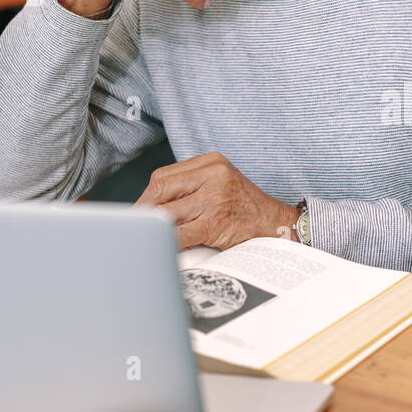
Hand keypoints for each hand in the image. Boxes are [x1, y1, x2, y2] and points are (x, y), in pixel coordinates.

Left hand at [135, 152, 299, 249]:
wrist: (277, 226)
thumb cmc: (246, 210)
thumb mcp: (221, 185)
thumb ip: (192, 188)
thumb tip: (151, 208)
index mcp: (212, 162)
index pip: (164, 176)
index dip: (146, 197)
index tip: (137, 214)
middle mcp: (213, 174)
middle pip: (160, 189)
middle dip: (142, 211)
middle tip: (133, 229)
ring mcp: (215, 197)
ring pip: (167, 212)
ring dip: (151, 229)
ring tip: (143, 240)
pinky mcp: (216, 220)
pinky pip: (180, 234)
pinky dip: (165, 243)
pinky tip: (160, 249)